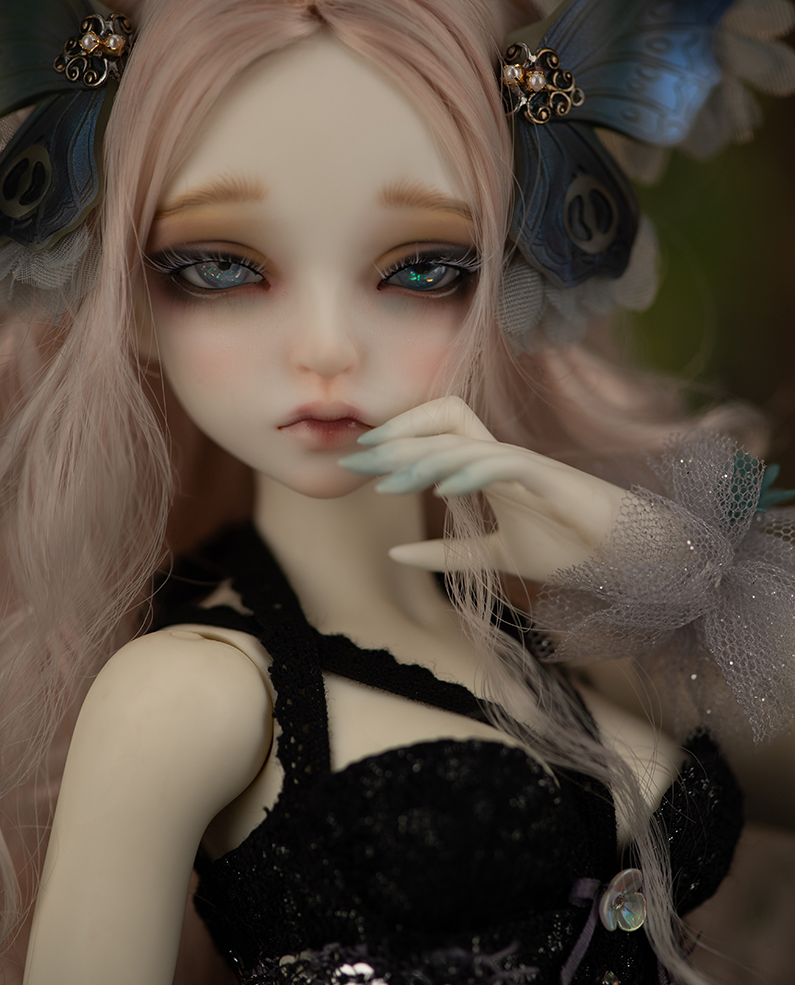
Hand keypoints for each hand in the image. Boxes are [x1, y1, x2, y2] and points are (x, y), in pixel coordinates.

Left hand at [338, 397, 627, 581]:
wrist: (631, 559)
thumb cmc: (570, 549)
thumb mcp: (494, 556)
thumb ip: (447, 554)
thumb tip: (394, 553)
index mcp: (490, 468)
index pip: (438, 433)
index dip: (399, 441)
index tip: (361, 464)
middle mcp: (504, 457)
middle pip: (443, 425)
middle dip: (396, 439)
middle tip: (354, 460)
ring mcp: (527, 466)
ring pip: (466, 444)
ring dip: (422, 460)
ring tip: (385, 482)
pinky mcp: (551, 480)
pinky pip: (504, 464)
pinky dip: (471, 472)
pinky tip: (442, 489)